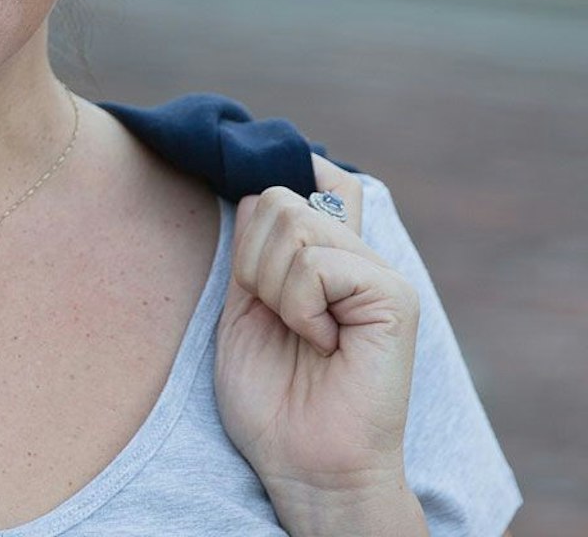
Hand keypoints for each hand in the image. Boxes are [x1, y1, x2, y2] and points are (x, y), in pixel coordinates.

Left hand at [214, 158, 421, 525]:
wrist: (303, 466)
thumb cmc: (271, 397)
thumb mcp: (245, 304)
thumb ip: (254, 245)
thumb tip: (252, 186)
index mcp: (323, 253)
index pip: (309, 173)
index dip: (276, 172)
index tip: (250, 217)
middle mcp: (355, 252)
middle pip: (277, 196)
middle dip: (252, 259)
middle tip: (275, 314)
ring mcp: (378, 270)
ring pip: (293, 222)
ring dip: (273, 286)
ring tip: (300, 331)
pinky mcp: (394, 295)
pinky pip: (316, 263)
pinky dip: (300, 305)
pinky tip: (322, 343)